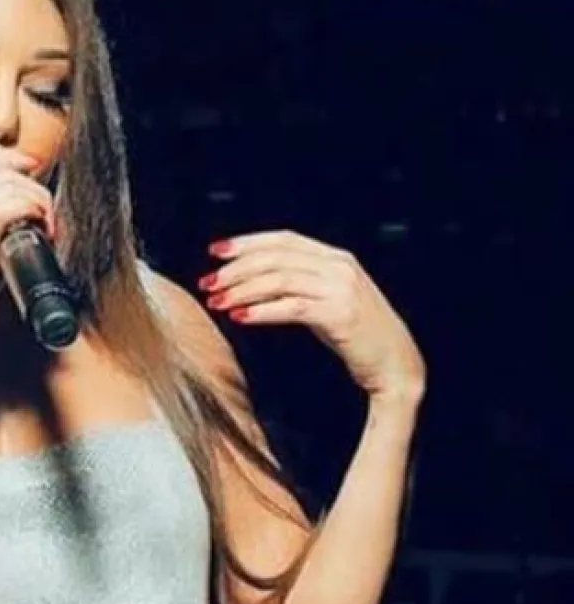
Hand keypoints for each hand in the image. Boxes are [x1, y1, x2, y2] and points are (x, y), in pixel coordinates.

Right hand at [0, 136, 56, 366]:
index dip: (10, 164)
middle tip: (47, 212)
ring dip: (37, 198)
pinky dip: (33, 209)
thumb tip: (21, 244)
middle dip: (31, 182)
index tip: (33, 181)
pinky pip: (10, 203)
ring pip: (8, 180)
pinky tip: (42, 229)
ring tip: (48, 225)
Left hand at [199, 230, 426, 401]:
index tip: (215, 252)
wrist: (395, 364)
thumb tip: (252, 283)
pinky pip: (291, 307)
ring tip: (216, 302)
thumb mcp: (327, 300)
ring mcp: (341, 288)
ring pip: (279, 279)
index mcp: (336, 257)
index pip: (283, 239)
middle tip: (207, 283)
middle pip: (276, 257)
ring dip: (242, 290)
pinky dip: (261, 311)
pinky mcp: (340, 314)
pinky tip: (239, 317)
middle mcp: (339, 266)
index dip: (247, 242)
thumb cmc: (357, 336)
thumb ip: (299, 285)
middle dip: (236, 269)